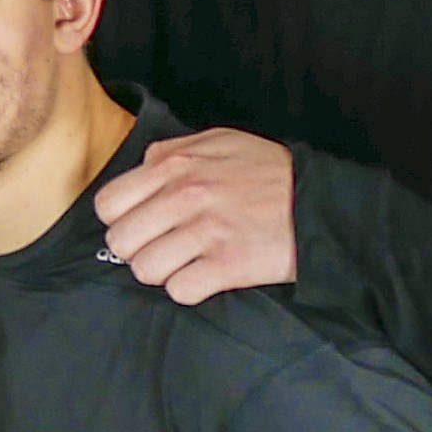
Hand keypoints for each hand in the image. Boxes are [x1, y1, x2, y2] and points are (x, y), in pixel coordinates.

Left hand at [94, 128, 296, 303]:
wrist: (322, 204)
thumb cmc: (269, 173)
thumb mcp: (219, 141)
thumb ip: (172, 151)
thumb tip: (142, 166)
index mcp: (175, 164)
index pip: (108, 204)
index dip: (121, 220)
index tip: (142, 225)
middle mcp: (186, 196)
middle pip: (121, 242)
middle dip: (140, 250)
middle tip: (166, 247)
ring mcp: (207, 231)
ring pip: (146, 270)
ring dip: (164, 271)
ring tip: (188, 261)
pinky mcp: (229, 265)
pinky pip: (180, 290)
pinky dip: (190, 288)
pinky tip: (207, 275)